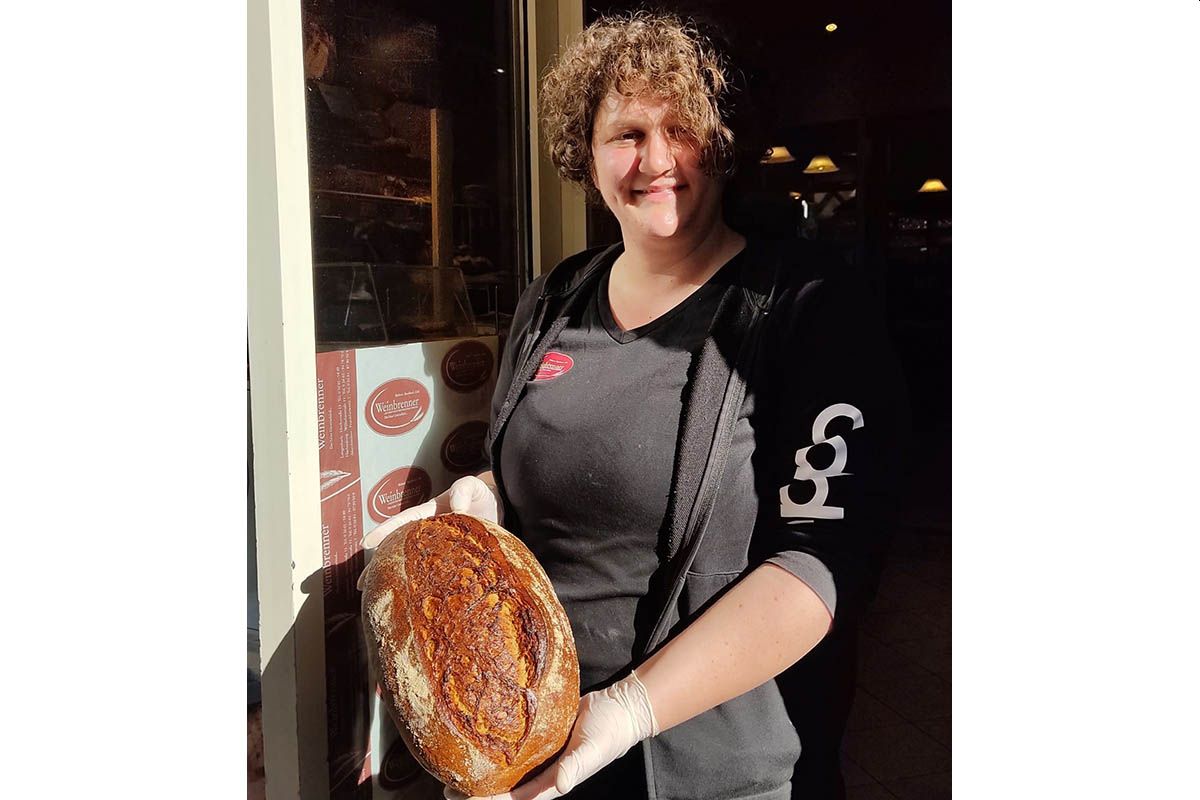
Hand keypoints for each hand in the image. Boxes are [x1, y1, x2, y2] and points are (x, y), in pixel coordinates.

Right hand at [357, 473, 500, 589]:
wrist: (496, 507)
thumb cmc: (480, 495)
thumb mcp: (472, 486)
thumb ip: (464, 490)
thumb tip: (457, 508)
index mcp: (428, 514)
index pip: (401, 522)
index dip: (383, 531)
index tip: (365, 542)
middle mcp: (427, 534)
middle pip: (397, 549)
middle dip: (378, 565)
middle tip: (362, 583)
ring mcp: (437, 550)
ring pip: (410, 566)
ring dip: (394, 579)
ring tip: (378, 598)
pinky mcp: (449, 563)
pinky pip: (430, 575)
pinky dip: (419, 588)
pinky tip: (412, 603)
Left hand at [442, 672, 658, 799]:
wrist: (622, 706)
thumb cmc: (611, 730)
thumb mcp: (594, 748)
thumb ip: (577, 767)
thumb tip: (561, 786)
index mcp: (553, 781)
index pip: (515, 799)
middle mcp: (543, 770)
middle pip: (505, 787)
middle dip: (477, 791)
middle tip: (447, 786)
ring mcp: (541, 753)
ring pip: (507, 766)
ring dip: (483, 769)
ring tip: (455, 765)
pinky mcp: (541, 733)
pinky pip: (516, 743)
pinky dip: (498, 744)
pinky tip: (479, 734)